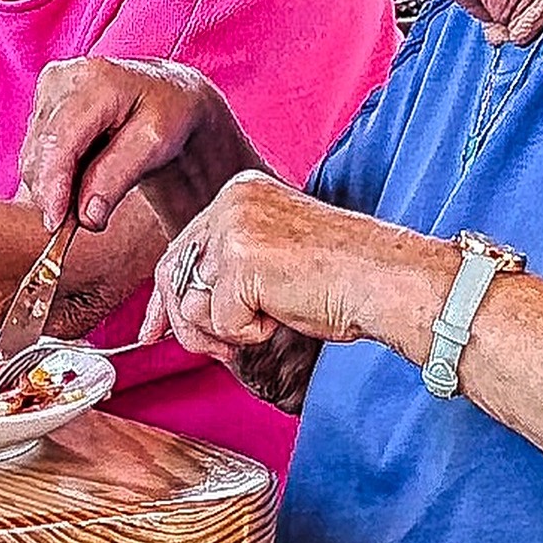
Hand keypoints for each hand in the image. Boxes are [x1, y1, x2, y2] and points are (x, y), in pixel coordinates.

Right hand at [15, 58, 257, 235]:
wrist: (171, 92)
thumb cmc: (172, 113)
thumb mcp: (156, 145)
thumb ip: (117, 178)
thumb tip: (85, 216)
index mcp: (94, 82)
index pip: (58, 142)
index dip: (52, 186)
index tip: (56, 226)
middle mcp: (63, 79)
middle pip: (39, 152)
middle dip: (55, 193)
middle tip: (82, 222)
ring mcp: (48, 89)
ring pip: (34, 156)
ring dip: (56, 185)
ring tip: (93, 192)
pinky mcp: (42, 102)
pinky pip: (36, 151)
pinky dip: (55, 173)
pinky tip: (84, 174)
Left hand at [149, 170, 423, 374]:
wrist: (389, 280)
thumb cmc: (345, 277)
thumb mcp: (273, 259)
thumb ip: (227, 270)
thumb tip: (176, 313)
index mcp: (240, 193)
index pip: (182, 247)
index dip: (166, 298)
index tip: (154, 332)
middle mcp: (230, 202)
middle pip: (174, 275)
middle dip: (185, 323)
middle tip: (215, 348)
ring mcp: (232, 230)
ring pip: (191, 304)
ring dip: (227, 330)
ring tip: (274, 317)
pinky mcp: (240, 263)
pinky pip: (220, 321)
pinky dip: (251, 333)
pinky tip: (285, 315)